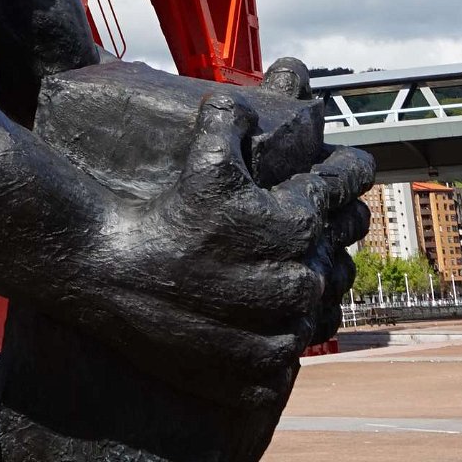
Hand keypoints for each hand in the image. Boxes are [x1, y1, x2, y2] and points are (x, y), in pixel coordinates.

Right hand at [96, 77, 371, 386]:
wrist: (110, 276)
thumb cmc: (162, 212)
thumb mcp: (203, 156)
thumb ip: (237, 118)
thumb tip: (268, 86)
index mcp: (299, 227)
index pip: (349, 186)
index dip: (350, 170)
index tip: (350, 167)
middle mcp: (301, 284)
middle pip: (344, 249)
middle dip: (334, 229)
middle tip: (314, 219)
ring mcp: (282, 335)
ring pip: (322, 305)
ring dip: (312, 284)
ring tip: (289, 268)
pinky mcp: (260, 376)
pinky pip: (290, 355)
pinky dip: (280, 337)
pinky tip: (263, 317)